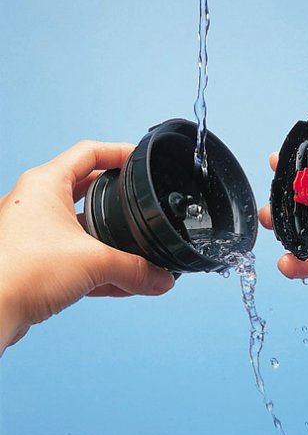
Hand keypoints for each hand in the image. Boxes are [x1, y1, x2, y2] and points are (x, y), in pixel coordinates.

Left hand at [0, 141, 173, 354]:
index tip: (140, 159)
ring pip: (81, 225)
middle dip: (116, 195)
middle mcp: (37, 203)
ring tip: (138, 247)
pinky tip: (124, 282)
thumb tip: (162, 279)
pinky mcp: (35, 260)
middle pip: (86, 187)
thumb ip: (135, 269)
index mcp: (46, 185)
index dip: (118, 152)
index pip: (89, 152)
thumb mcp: (92, 262)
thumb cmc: (18, 272)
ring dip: (110, 237)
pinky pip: (75, 255)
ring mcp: (34, 232)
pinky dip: (99, 265)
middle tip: (141, 199)